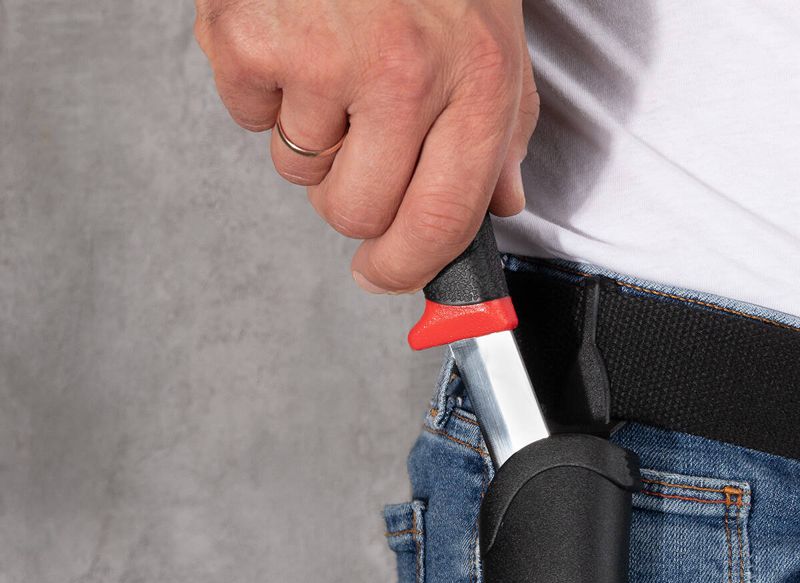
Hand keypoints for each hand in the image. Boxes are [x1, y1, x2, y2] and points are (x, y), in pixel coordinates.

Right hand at [195, 0, 537, 292]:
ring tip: (333, 61)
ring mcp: (322, 57)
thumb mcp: (495, 45)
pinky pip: (249, 119)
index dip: (404, 269)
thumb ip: (500, 137)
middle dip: (352, 194)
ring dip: (312, 136)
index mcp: (473, 84)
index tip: (382, 276)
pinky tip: (293, 40)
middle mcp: (402, 76)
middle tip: (359, 135)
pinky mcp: (249, 39)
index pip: (438, 224)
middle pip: (354, 214)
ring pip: (299, 172)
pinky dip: (265, 92)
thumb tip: (497, 209)